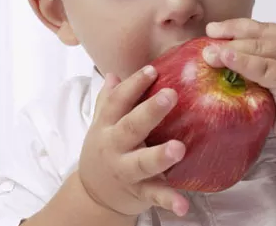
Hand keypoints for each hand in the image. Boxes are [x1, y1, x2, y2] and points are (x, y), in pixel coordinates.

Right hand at [77, 65, 189, 217]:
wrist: (92, 195)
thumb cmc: (104, 152)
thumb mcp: (101, 125)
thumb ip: (107, 100)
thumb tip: (113, 74)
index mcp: (107, 126)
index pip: (118, 101)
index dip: (134, 85)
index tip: (152, 70)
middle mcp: (114, 147)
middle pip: (130, 127)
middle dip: (150, 112)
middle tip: (170, 95)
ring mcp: (126, 171)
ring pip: (141, 163)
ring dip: (159, 156)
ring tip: (178, 149)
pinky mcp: (138, 192)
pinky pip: (154, 196)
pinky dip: (169, 201)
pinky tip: (183, 204)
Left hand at [202, 18, 275, 141]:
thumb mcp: (274, 75)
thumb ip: (257, 62)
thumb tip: (217, 54)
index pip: (259, 28)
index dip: (233, 27)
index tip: (211, 30)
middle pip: (256, 37)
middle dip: (228, 39)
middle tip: (204, 44)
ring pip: (259, 49)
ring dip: (231, 50)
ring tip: (209, 54)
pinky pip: (264, 68)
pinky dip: (244, 63)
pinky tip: (227, 58)